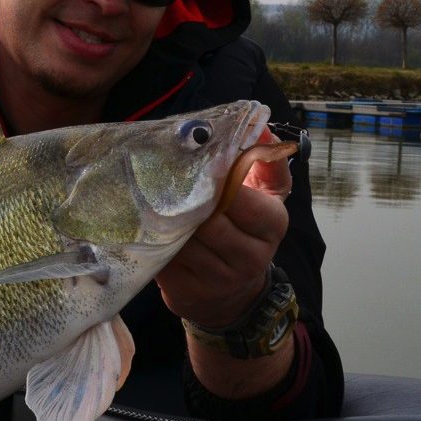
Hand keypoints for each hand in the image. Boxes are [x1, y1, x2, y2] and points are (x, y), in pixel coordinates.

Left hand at [155, 128, 291, 328]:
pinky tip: (149, 225)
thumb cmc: (246, 230)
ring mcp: (217, 278)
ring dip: (165, 217)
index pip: (241, 198)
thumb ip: (266, 159)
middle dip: (185, 198)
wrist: (232, 296)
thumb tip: (258, 124)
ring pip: (182, 238)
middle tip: (164, 176)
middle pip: (208, 219)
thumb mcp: (268, 195)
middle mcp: (250, 256)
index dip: (217, 180)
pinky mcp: (186, 292)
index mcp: (272, 225)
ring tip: (153, 198)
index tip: (198, 165)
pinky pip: (162, 257)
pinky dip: (152, 238)